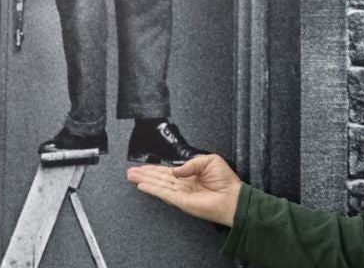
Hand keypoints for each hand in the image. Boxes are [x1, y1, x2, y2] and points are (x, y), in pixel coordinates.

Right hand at [126, 153, 241, 226]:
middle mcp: (183, 185)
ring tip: (131, 176)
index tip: (142, 167)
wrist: (233, 197)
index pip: (167, 171)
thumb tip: (174, 169)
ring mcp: (181, 194)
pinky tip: (142, 185)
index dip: (154, 169)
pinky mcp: (181, 201)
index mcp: (189, 175)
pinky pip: (164, 193)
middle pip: (159, 178)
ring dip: (144, 180)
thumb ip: (190, 163)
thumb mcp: (210, 160)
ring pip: (158, 185)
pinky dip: (152, 189)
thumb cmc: (226, 181)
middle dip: (144, 175)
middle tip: (130, 172)